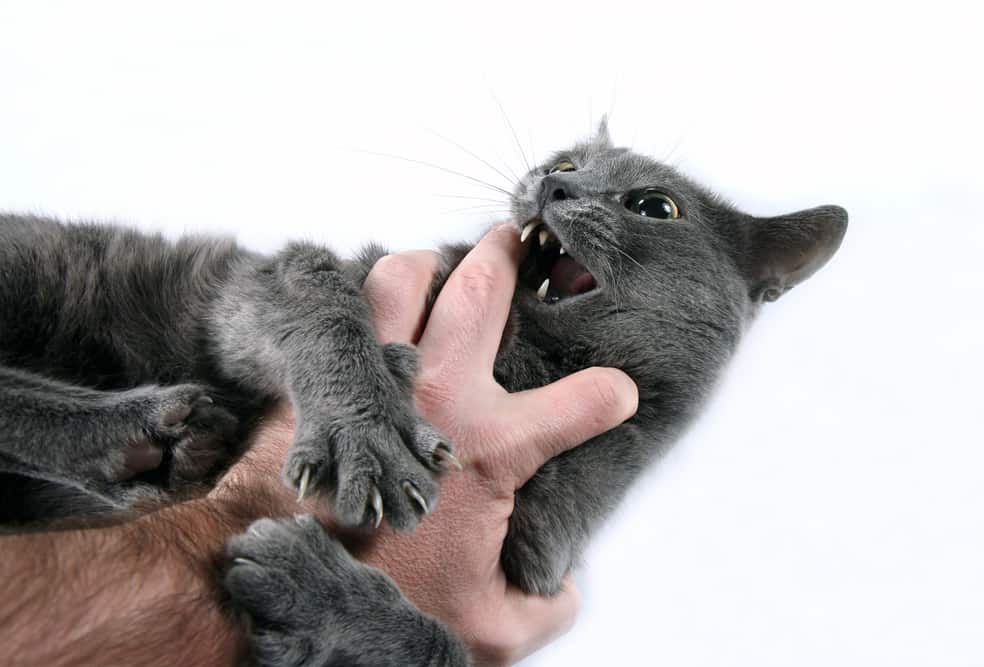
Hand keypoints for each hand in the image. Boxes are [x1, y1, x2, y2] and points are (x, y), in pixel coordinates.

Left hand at [356, 225, 637, 665]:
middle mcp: (440, 396)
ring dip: (429, 265)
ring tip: (442, 270)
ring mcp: (379, 378)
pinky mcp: (330, 382)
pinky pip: (348, 312)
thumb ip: (545, 604)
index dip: (611, 393)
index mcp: (492, 449)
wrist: (280, 585)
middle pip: (485, 291)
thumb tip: (562, 582)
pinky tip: (379, 313)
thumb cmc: (383, 605)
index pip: (585, 401)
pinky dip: (366, 301)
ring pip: (404, 277)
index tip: (614, 394)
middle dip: (511, 255)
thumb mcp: (491, 628)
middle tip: (519, 242)